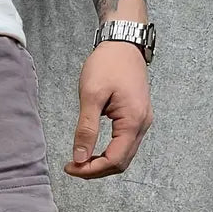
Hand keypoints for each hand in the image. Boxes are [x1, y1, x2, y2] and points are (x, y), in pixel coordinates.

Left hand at [65, 41, 153, 179]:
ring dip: (101, 163)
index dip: (91, 169)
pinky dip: (108, 153)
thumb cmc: (108, 64)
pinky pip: (124, 145)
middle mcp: (143, 124)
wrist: (123, 42)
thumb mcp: (91, 95)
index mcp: (133, 121)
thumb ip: (86, 129)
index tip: (70, 167)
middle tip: (72, 166)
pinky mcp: (137, 117)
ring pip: (123, 156)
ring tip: (79, 160)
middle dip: (95, 170)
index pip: (114, 160)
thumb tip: (80, 157)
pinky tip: (91, 149)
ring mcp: (142, 121)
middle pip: (121, 163)